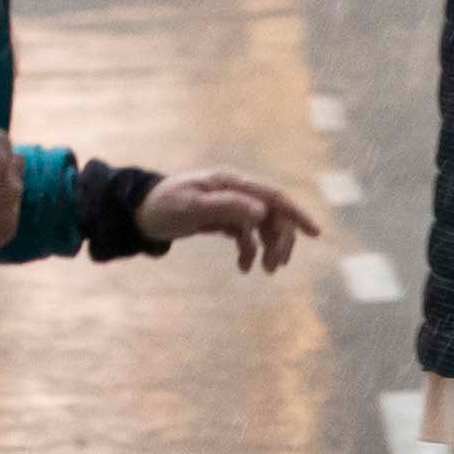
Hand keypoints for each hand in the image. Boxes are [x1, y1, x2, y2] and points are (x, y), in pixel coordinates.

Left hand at [140, 169, 324, 273]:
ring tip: (265, 271)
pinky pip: (246, 234)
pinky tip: (244, 268)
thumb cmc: (163, 206)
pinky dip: (249, 251)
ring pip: (261, 226)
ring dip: (267, 247)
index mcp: (231, 183)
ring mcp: (229, 205)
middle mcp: (234, 192)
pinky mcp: (221, 219)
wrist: (138, 213)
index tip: (314, 233)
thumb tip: (261, 213)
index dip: (295, 213)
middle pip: (272, 214)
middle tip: (275, 267)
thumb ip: (227, 207)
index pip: (273, 196)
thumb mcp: (193, 207)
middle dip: (279, 240)